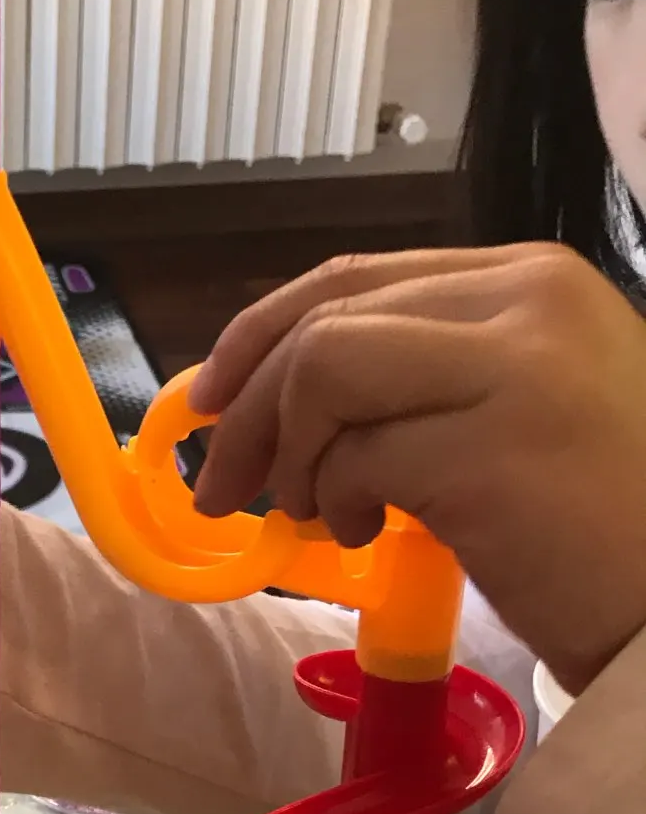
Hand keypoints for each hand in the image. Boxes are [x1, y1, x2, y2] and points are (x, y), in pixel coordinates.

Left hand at [189, 244, 645, 693]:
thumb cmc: (603, 519)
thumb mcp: (519, 405)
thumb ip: (421, 374)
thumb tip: (268, 397)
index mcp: (533, 279)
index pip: (356, 279)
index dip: (260, 335)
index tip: (210, 398)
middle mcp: (527, 300)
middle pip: (324, 318)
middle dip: (245, 406)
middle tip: (221, 484)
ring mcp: (514, 368)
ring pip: (321, 369)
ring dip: (286, 453)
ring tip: (311, 511)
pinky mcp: (492, 450)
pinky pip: (351, 458)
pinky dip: (330, 504)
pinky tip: (367, 534)